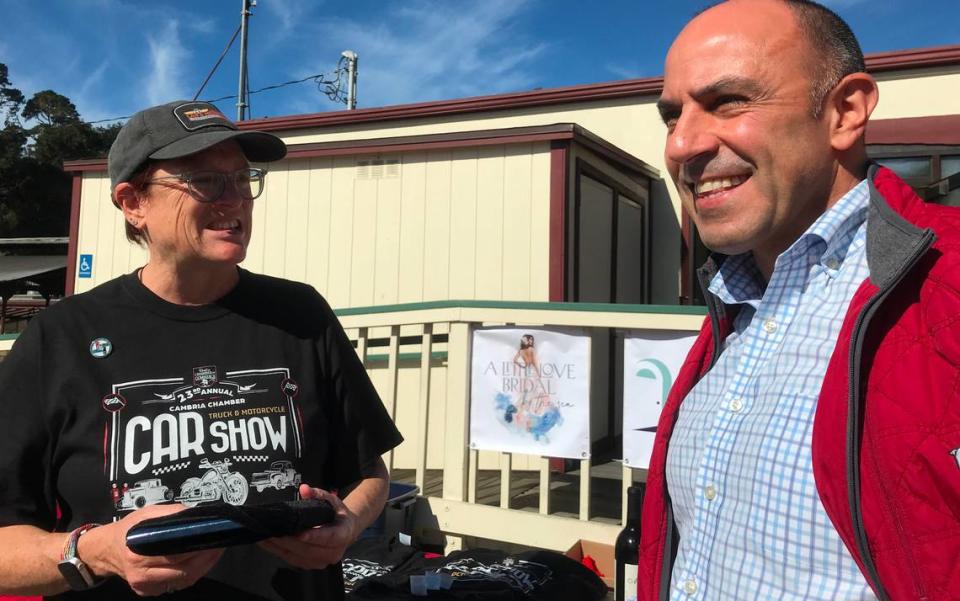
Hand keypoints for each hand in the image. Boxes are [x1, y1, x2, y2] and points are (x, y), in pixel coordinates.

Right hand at [79, 503, 223, 595]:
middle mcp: (141, 573)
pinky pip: (177, 584)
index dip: (198, 547)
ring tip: (214, 551)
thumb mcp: (146, 514)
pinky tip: (199, 561)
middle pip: (183, 570)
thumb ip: (171, 513)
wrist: (105, 550)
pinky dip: (191, 573)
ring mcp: (145, 586)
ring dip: (203, 566)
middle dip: (206, 557)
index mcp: (138, 553)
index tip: (213, 537)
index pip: (176, 554)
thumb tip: (195, 514)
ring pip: (183, 580)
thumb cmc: (127, 530)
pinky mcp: (149, 591)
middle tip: (219, 544)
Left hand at [258, 484, 359, 569]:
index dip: (314, 536)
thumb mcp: (332, 500)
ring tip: (265, 537)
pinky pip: (293, 560)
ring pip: (298, 557)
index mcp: (343, 534)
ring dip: (280, 548)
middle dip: (289, 542)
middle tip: (273, 532)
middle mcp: (334, 552)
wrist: (345, 530)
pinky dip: (279, 552)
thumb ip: (318, 494)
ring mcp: (322, 561)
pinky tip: (268, 544)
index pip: (330, 537)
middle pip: (309, 550)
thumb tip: (304, 489)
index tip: (300, 534)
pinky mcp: (311, 565)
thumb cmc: (337, 514)